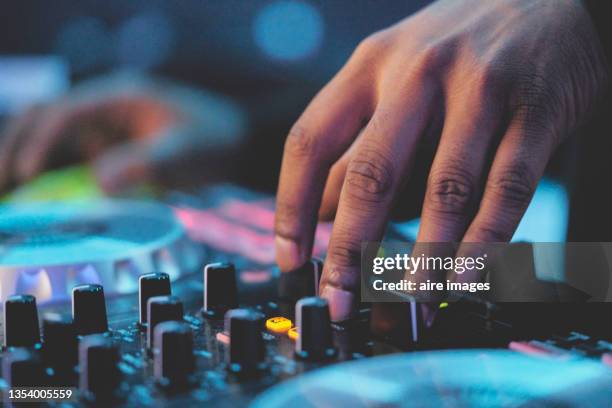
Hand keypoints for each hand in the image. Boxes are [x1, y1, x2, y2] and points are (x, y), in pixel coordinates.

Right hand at [0, 73, 244, 193]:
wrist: (239, 145)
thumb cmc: (217, 139)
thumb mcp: (186, 150)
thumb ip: (147, 163)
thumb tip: (101, 182)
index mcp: (120, 97)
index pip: (64, 113)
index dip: (39, 141)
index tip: (25, 173)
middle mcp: (104, 110)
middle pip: (43, 120)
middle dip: (15, 147)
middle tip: (1, 184)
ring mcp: (104, 130)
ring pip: (49, 141)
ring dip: (25, 162)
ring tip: (8, 197)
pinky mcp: (109, 152)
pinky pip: (70, 163)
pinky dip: (49, 179)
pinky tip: (35, 202)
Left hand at [275, 0, 607, 320]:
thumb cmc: (456, 46)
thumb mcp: (392, 75)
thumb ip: (355, 140)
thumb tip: (318, 209)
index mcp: (370, 65)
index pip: (311, 141)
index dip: (292, 206)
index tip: (291, 257)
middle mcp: (417, 73)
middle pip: (372, 172)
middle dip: (351, 247)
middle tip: (341, 299)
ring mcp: (480, 88)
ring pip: (444, 189)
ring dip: (424, 257)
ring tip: (407, 301)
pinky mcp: (536, 109)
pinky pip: (508, 187)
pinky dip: (487, 241)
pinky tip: (468, 277)